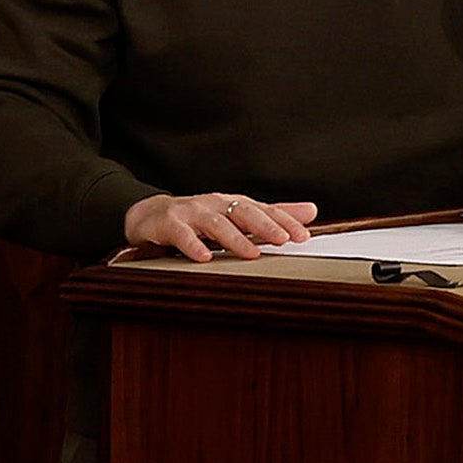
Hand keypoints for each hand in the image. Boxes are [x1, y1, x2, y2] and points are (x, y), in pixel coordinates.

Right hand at [122, 190, 317, 262]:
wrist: (150, 216)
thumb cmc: (199, 218)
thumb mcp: (237, 215)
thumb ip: (273, 214)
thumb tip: (312, 210)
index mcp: (233, 204)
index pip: (263, 210)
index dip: (284, 221)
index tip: (304, 236)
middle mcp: (215, 205)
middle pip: (243, 212)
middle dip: (265, 225)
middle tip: (284, 240)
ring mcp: (192, 213)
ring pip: (216, 224)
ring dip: (234, 238)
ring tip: (251, 252)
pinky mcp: (169, 224)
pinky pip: (182, 235)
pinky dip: (193, 245)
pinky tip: (203, 258)